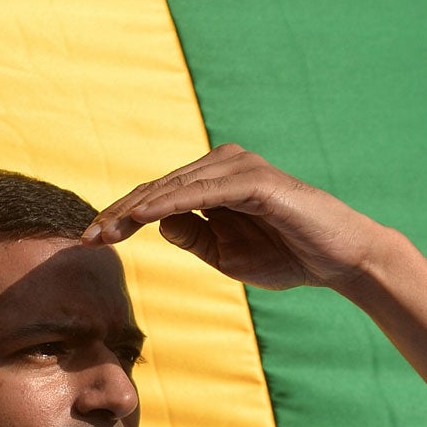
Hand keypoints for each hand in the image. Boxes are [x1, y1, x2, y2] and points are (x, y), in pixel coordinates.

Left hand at [81, 145, 393, 290]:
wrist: (340, 261)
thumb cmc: (287, 256)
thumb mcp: (227, 255)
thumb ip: (194, 237)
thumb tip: (159, 222)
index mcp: (214, 182)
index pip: (157, 196)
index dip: (121, 216)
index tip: (91, 239)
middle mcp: (223, 165)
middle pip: (157, 187)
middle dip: (118, 212)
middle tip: (86, 236)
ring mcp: (239, 168)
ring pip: (174, 187)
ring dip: (136, 208)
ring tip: (105, 230)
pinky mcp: (254, 180)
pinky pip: (202, 192)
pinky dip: (170, 203)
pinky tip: (143, 217)